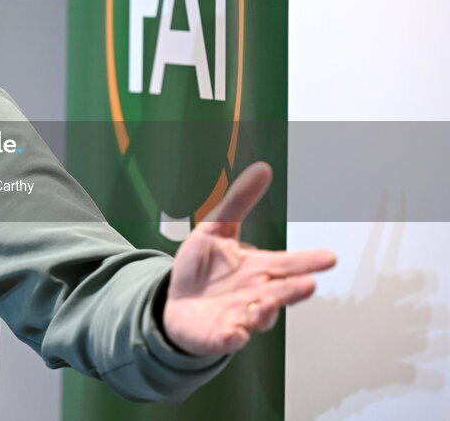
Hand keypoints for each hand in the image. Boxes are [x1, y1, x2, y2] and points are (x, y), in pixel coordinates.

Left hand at [162, 162, 336, 355]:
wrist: (176, 304)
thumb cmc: (202, 268)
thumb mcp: (215, 228)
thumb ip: (239, 201)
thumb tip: (262, 168)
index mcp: (258, 269)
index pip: (287, 264)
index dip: (307, 261)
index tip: (329, 258)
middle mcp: (256, 294)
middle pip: (281, 292)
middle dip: (294, 289)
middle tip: (309, 283)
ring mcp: (241, 317)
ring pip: (261, 317)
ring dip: (268, 311)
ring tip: (270, 302)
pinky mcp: (221, 335)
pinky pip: (230, 338)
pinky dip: (234, 337)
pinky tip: (235, 332)